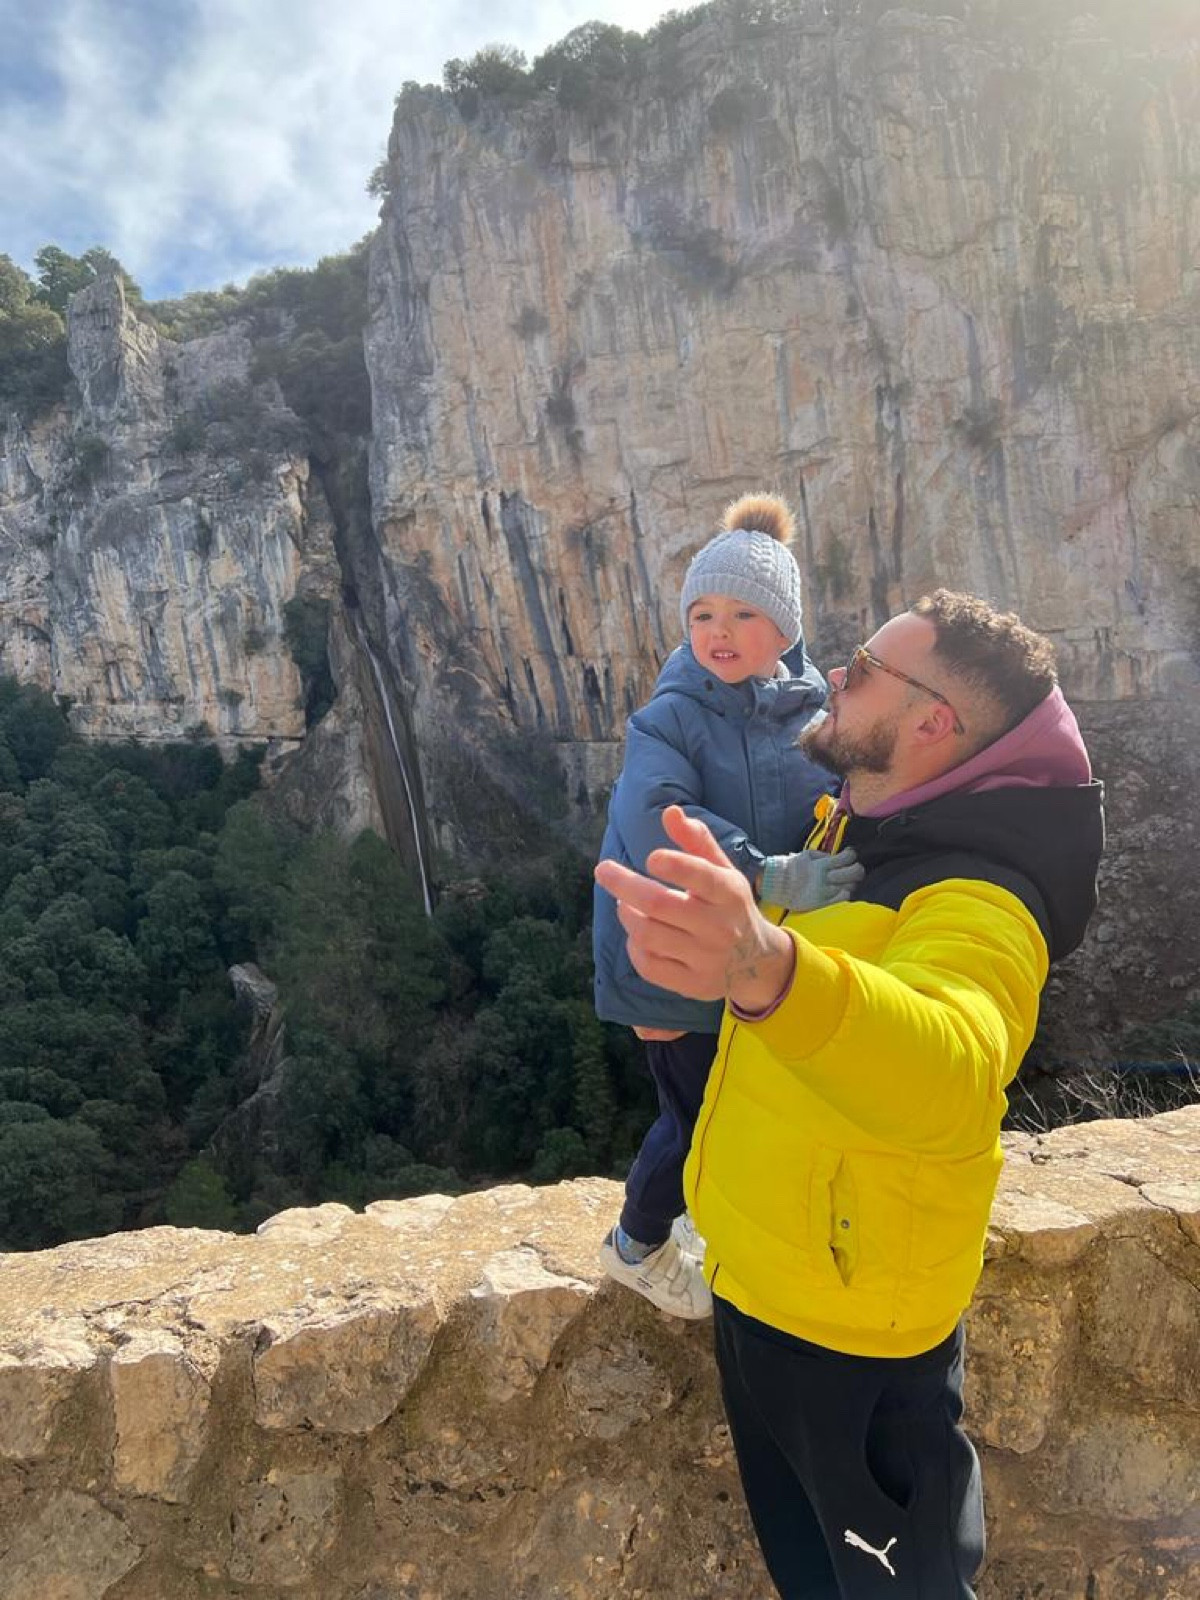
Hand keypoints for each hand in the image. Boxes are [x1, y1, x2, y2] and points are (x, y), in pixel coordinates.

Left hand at [594, 806, 794, 1011]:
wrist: (756, 962)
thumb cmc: (730, 907)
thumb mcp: (723, 871)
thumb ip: (697, 841)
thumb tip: (670, 812)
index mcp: (729, 894)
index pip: (701, 877)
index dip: (673, 865)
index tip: (650, 858)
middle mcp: (719, 927)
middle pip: (659, 904)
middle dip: (624, 884)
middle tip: (604, 870)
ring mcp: (705, 959)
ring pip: (648, 934)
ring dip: (627, 914)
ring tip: (625, 903)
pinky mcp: (692, 984)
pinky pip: (649, 966)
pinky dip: (634, 947)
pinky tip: (636, 934)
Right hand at [760, 847, 863, 910]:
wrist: (776, 884)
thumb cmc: (792, 868)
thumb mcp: (806, 855)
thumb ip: (823, 856)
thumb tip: (836, 856)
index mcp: (822, 864)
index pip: (847, 858)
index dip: (851, 856)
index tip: (849, 855)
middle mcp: (826, 878)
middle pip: (854, 872)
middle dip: (858, 869)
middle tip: (854, 869)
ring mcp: (825, 891)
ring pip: (851, 886)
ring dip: (852, 883)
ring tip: (846, 881)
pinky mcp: (822, 902)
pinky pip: (842, 899)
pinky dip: (846, 894)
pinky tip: (843, 891)